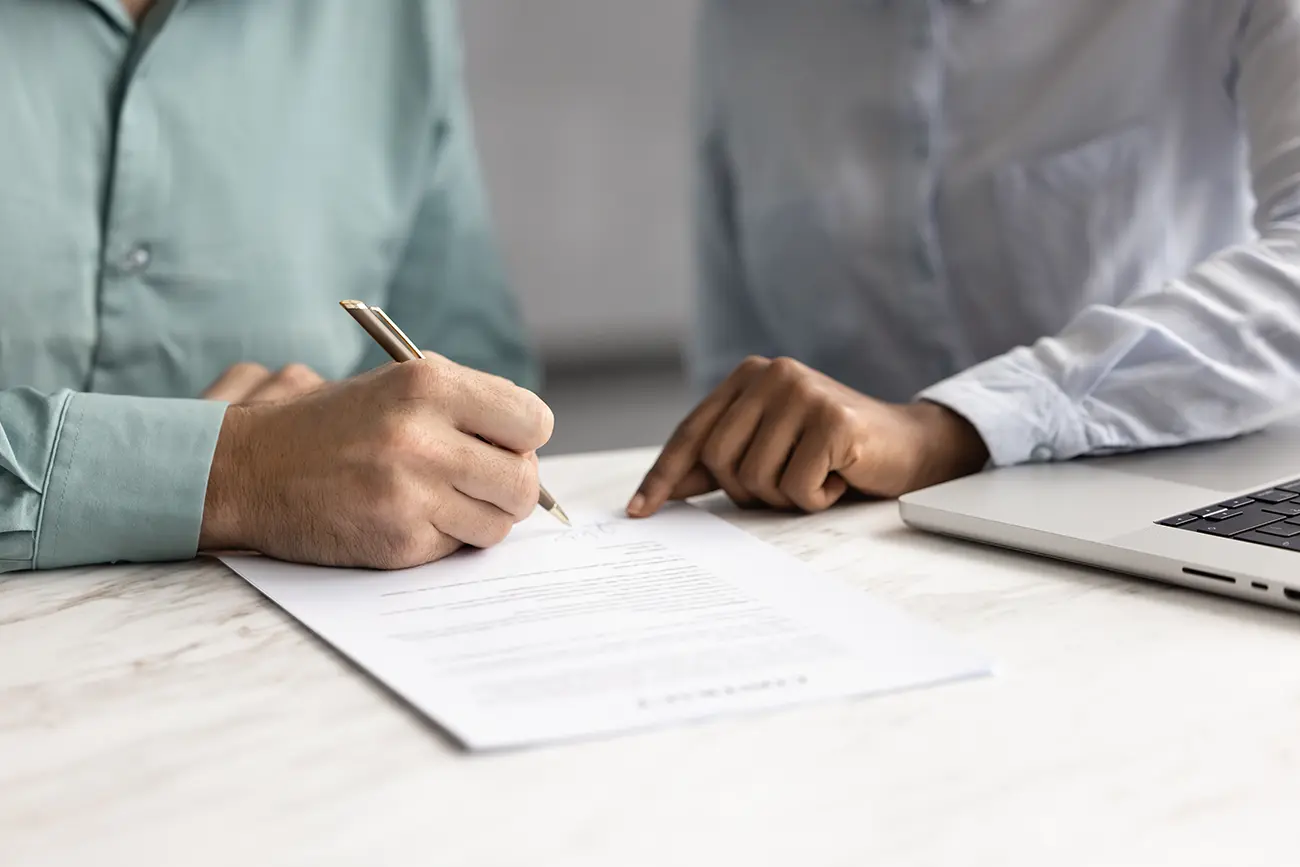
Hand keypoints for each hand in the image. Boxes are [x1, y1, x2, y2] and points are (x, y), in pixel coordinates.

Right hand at [199, 356, 553, 568]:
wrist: (249, 468)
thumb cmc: (334, 425)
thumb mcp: (399, 386)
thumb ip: (468, 405)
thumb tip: (532, 440)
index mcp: (430, 383)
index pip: (534, 421)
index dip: (525, 438)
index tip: (505, 445)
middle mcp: (423, 436)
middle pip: (524, 480)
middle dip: (511, 487)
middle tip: (483, 483)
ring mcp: (411, 492)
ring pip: (499, 522)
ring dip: (479, 517)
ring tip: (440, 499)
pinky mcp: (398, 538)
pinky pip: (457, 547)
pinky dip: (442, 538)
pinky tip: (406, 516)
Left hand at [627, 356, 987, 516]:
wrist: (911, 447)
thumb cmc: (833, 453)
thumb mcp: (769, 448)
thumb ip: (721, 459)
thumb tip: (661, 490)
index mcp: (749, 375)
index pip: (693, 433)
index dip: (665, 476)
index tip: (640, 511)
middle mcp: (773, 374)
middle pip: (719, 461)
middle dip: (747, 491)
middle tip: (787, 487)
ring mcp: (804, 393)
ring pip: (755, 479)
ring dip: (785, 497)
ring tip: (817, 476)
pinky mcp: (833, 421)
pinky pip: (796, 487)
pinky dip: (816, 498)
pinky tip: (839, 477)